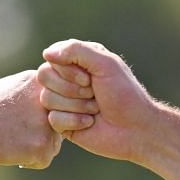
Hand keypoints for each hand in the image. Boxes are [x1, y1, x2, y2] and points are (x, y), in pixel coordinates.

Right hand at [0, 69, 65, 168]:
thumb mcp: (8, 88)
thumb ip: (31, 90)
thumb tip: (48, 95)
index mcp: (39, 82)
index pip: (55, 100)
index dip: (38, 113)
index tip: (21, 118)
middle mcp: (49, 99)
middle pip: (58, 120)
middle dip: (43, 129)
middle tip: (16, 131)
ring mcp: (49, 123)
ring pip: (53, 141)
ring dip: (37, 146)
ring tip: (12, 140)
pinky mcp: (44, 145)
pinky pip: (44, 159)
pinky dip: (30, 161)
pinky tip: (11, 152)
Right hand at [38, 39, 154, 162]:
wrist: (135, 128)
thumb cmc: (124, 94)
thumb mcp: (105, 63)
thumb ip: (76, 50)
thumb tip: (46, 53)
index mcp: (77, 62)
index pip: (52, 59)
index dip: (68, 71)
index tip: (89, 79)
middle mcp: (66, 80)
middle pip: (44, 77)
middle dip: (71, 89)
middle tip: (93, 94)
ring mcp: (63, 101)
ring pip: (47, 99)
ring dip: (76, 106)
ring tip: (94, 109)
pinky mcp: (62, 123)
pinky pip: (53, 119)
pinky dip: (74, 121)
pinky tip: (89, 123)